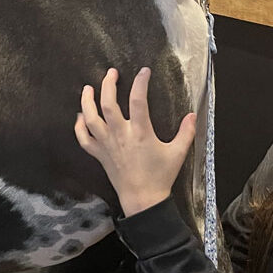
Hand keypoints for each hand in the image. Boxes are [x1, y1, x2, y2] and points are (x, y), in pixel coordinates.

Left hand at [75, 67, 196, 217]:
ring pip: (90, 119)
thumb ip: (186, 132)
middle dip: (108, 84)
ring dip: (87, 101)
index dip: (140, 82)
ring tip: (87, 88)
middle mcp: (120, 135)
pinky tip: (80, 117)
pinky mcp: (100, 155)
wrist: (143, 200)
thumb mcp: (178, 153)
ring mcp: (107, 145)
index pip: (138, 100)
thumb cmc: (161, 176)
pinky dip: (79, 127)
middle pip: (108, 104)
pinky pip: (84, 139)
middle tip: (111, 72)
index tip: (144, 71)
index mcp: (140, 132)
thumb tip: (192, 115)